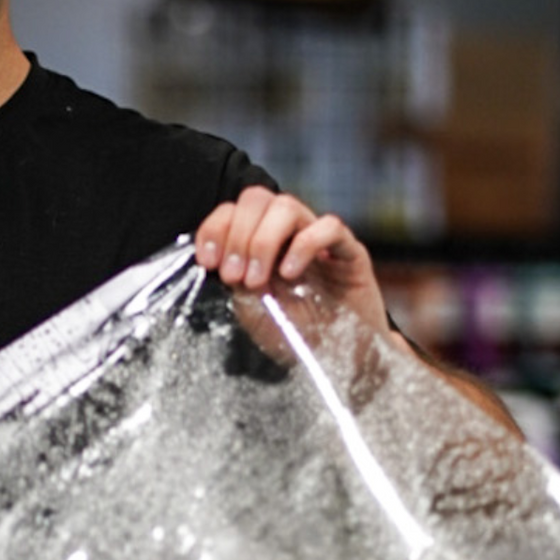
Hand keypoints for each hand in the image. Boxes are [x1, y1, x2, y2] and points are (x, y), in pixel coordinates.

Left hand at [193, 185, 391, 339]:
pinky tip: (290, 273)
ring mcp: (319, 239)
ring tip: (257, 279)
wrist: (339, 361)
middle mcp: (288, 233)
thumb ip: (235, 281)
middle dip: (238, 235)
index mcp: (260, 241)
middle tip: (235, 276)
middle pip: (256, 198)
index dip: (215, 229)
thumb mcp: (252, 309)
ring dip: (263, 240)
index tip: (209, 263)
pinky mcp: (350, 252)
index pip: (233, 210)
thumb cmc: (294, 335)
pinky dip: (303, 244)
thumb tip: (217, 258)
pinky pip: (329, 226)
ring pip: (287, 206)